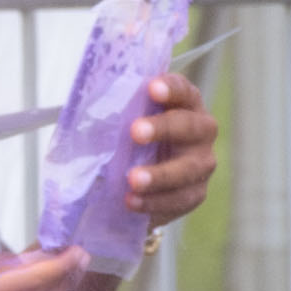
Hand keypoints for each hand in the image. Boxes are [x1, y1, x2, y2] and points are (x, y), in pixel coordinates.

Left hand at [119, 71, 219, 230]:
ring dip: (159, 175)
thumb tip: (88, 115)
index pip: (183, 90)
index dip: (170, 88)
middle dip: (162, 128)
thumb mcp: (127, 123)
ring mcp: (202, 163)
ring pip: (187, 169)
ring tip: (133, 180)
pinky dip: (155, 201)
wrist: (146, 180)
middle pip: (189, 126)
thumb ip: (119, 115)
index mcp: (186, 104)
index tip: (152, 88)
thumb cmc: (134, 140)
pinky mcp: (196, 193)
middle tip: (136, 132)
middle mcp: (201, 130)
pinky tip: (133, 200)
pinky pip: (179, 199)